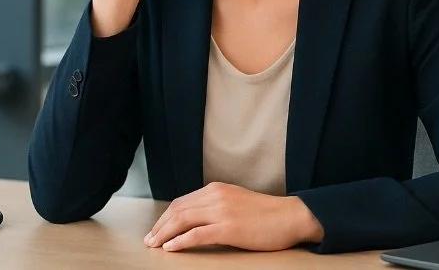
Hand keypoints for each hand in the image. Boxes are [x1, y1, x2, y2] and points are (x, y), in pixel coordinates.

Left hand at [143, 182, 323, 251]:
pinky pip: (197, 234)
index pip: (182, 201)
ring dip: (165, 234)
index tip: (157, 229)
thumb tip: (196, 218)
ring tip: (154, 245)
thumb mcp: (235, 201)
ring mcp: (221, 211)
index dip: (165, 216)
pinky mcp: (228, 228)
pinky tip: (171, 248)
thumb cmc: (265, 214)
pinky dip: (180, 241)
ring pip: (183, 220)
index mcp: (216, 189)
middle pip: (178, 210)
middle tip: (149, 240)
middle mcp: (215, 196)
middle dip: (160, 226)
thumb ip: (216, 205)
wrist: (289, 216)